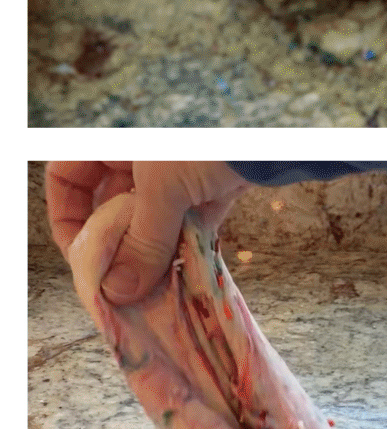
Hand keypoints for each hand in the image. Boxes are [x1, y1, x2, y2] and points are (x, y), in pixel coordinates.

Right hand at [46, 161, 248, 301]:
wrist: (279, 138)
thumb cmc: (210, 146)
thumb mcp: (165, 191)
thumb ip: (141, 242)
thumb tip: (118, 291)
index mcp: (117, 145)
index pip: (68, 177)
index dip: (65, 214)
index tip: (77, 252)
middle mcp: (140, 159)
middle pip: (107, 207)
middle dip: (111, 246)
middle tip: (115, 284)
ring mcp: (175, 177)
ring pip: (146, 223)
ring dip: (146, 256)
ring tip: (147, 290)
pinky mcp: (208, 192)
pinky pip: (181, 228)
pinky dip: (179, 252)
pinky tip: (179, 278)